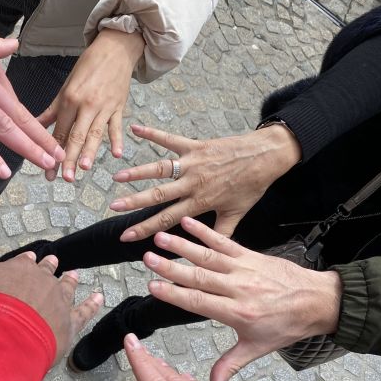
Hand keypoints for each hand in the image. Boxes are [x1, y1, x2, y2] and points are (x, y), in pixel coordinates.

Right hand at [0, 2, 63, 178]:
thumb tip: (11, 44)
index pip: (13, 99)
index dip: (28, 119)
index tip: (40, 133)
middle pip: (20, 116)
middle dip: (42, 138)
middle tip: (59, 155)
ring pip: (6, 128)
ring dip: (29, 148)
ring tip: (47, 164)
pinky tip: (4, 172)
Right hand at [0, 242, 102, 362]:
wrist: (2, 332)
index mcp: (20, 268)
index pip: (24, 262)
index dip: (27, 261)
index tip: (30, 259)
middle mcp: (42, 280)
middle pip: (47, 271)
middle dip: (49, 266)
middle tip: (54, 262)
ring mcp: (58, 300)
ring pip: (67, 287)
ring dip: (70, 280)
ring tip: (74, 274)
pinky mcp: (69, 321)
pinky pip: (85, 311)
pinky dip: (93, 304)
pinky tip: (99, 298)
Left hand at [39, 29, 143, 181]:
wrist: (115, 48)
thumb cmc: (88, 67)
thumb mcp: (66, 86)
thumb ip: (52, 110)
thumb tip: (33, 126)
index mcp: (69, 99)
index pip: (59, 131)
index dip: (54, 152)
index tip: (48, 171)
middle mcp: (86, 104)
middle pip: (75, 135)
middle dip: (68, 158)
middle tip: (64, 178)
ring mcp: (104, 106)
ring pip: (95, 133)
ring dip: (89, 151)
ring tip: (83, 168)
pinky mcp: (119, 106)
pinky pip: (117, 125)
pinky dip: (117, 139)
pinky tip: (117, 154)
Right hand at [110, 123, 301, 240]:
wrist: (267, 157)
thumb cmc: (251, 185)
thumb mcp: (237, 213)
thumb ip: (221, 232)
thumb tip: (207, 251)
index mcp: (200, 202)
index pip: (166, 219)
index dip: (144, 229)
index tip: (126, 236)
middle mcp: (193, 183)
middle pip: (158, 195)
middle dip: (134, 202)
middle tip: (113, 207)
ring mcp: (193, 163)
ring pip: (160, 169)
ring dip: (137, 172)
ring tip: (117, 176)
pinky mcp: (195, 146)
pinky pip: (170, 139)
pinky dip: (152, 133)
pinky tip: (135, 129)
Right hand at [143, 217, 341, 380]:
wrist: (319, 301)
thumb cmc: (287, 325)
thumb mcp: (258, 348)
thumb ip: (230, 365)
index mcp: (237, 312)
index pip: (198, 302)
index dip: (174, 294)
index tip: (152, 287)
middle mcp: (238, 288)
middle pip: (198, 276)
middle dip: (171, 267)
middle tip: (148, 259)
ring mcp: (244, 269)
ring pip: (207, 256)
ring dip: (182, 245)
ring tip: (160, 237)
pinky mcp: (250, 255)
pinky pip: (224, 241)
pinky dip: (205, 231)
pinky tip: (187, 222)